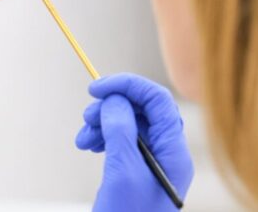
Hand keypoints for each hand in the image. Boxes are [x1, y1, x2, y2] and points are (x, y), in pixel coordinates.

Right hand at [76, 74, 193, 211]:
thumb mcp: (123, 171)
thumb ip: (121, 130)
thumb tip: (116, 100)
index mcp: (174, 153)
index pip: (158, 101)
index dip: (128, 86)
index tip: (97, 89)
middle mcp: (167, 154)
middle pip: (143, 110)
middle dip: (111, 107)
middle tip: (87, 116)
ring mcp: (153, 163)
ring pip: (129, 124)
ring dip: (102, 123)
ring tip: (83, 137)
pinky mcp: (137, 171)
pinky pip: (122, 141)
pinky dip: (102, 137)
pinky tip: (87, 145)